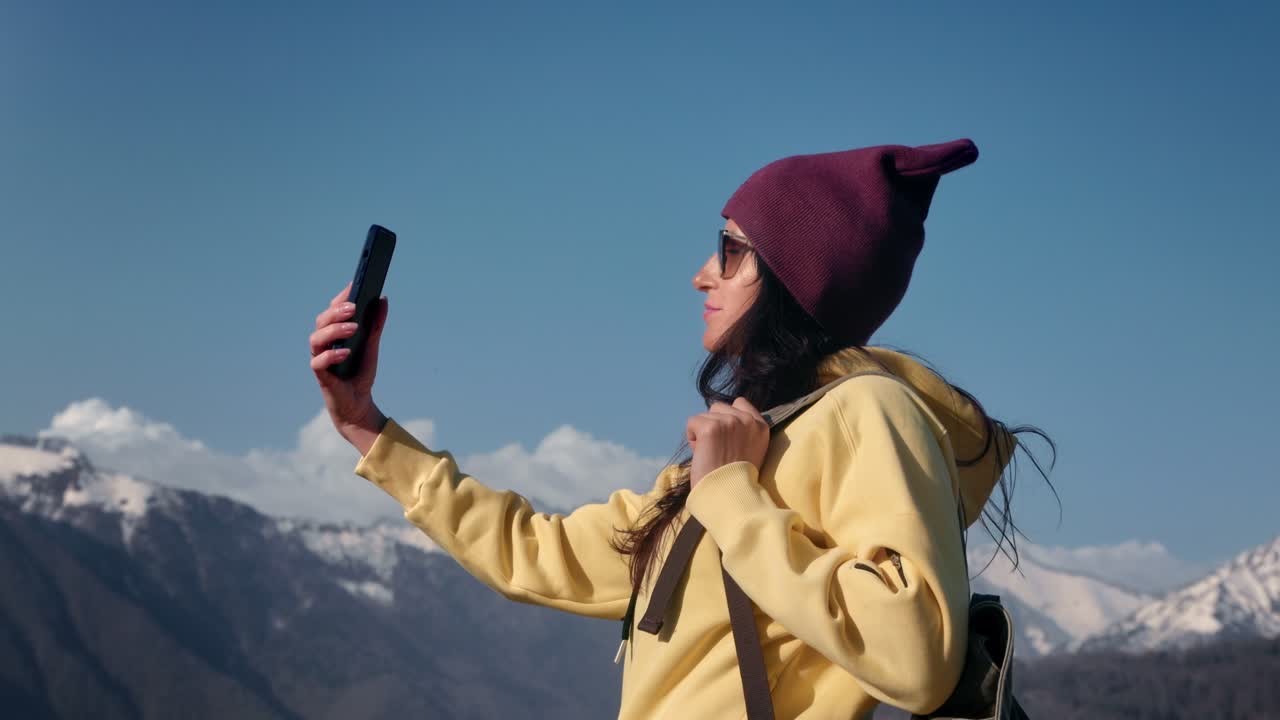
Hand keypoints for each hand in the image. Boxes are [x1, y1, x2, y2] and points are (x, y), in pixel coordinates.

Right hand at [310, 281, 388, 444]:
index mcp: (334, 332)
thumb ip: (375, 324)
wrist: (359, 403)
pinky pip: (318, 362)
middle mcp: (324, 342)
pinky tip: (345, 353)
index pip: (333, 309)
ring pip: (316, 338)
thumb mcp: (372, 345)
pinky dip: (331, 355)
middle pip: (322, 320)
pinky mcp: (320, 375)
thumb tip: (382, 299)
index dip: (341, 296)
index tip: (354, 285)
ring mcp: (320, 357)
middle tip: (354, 307)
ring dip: (333, 330)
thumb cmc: (361, 372)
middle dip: (337, 311)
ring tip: (353, 327)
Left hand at [686, 397, 769, 489]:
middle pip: (719, 407)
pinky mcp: (711, 427)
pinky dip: (692, 438)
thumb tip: (723, 421)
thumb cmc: (738, 479)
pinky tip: (701, 453)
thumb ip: (743, 432)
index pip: (740, 402)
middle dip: (714, 424)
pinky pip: (692, 422)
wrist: (730, 496)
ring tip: (710, 453)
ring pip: (705, 415)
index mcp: (761, 426)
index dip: (728, 417)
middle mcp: (747, 420)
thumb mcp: (752, 450)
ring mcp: (729, 421)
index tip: (726, 437)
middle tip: (718, 449)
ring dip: (702, 431)